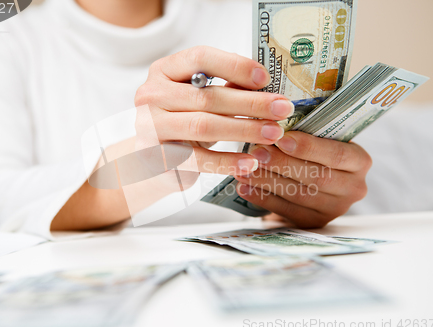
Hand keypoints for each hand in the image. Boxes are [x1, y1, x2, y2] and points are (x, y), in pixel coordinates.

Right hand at [134, 46, 293, 179]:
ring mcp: (150, 127)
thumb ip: (223, 88)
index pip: (200, 58)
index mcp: (163, 70)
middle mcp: (151, 95)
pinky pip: (198, 159)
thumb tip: (264, 85)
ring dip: (244, 129)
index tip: (265, 79)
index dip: (235, 66)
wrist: (149, 158)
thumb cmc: (181, 121)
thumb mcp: (198, 99)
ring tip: (273, 134)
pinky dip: (228, 161)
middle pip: (207, 96)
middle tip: (282, 109)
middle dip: (250, 103)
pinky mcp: (157, 157)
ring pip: (203, 125)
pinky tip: (251, 163)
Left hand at [235, 131, 371, 227]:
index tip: (281, 138)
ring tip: (244, 169)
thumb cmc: (311, 150)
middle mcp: (353, 187)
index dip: (309, 147)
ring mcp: (335, 208)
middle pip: (317, 177)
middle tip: (256, 152)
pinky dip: (263, 198)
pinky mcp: (314, 222)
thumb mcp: (316, 135)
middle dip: (283, 164)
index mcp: (359, 160)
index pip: (337, 154)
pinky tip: (244, 188)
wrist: (309, 181)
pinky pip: (287, 211)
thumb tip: (271, 117)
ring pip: (299, 195)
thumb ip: (303, 127)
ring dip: (268, 181)